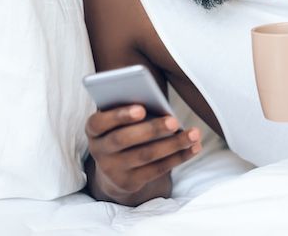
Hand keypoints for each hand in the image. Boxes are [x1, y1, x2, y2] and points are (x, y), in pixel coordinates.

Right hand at [85, 105, 201, 197]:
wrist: (113, 168)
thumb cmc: (122, 129)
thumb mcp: (119, 118)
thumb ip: (131, 108)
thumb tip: (159, 104)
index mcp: (94, 129)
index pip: (99, 122)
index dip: (119, 116)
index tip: (141, 109)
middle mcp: (99, 150)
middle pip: (124, 140)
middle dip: (151, 130)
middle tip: (174, 121)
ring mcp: (113, 169)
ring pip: (145, 155)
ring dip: (173, 144)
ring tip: (194, 133)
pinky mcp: (129, 183)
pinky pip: (157, 169)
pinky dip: (178, 157)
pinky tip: (194, 147)